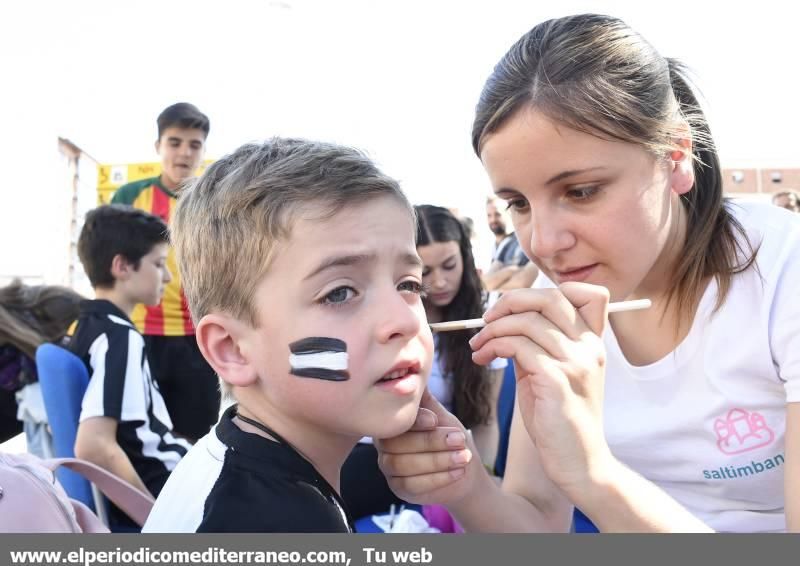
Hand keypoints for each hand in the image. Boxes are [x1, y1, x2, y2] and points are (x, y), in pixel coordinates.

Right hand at [375, 389, 481, 505]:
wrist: (465, 468)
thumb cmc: (450, 436)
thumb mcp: (441, 415)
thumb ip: (426, 399)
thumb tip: (417, 368)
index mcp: (392, 422)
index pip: (394, 421)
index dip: (414, 421)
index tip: (435, 420)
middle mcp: (384, 445)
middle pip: (397, 445)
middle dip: (431, 442)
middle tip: (460, 439)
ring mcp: (389, 468)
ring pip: (404, 466)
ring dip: (437, 461)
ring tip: (463, 456)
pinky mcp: (398, 488)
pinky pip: (412, 485)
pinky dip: (438, 478)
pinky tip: (458, 471)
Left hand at [469, 282, 613, 494]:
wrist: (577, 462)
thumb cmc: (559, 418)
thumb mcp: (550, 372)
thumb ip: (537, 344)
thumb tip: (505, 321)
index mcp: (592, 342)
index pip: (587, 293)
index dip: (549, 291)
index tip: (516, 309)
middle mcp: (589, 347)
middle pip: (550, 297)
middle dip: (510, 302)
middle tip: (487, 320)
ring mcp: (576, 363)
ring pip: (527, 322)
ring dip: (492, 330)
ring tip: (478, 347)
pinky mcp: (557, 381)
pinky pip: (518, 346)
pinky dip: (493, 347)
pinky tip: (483, 358)